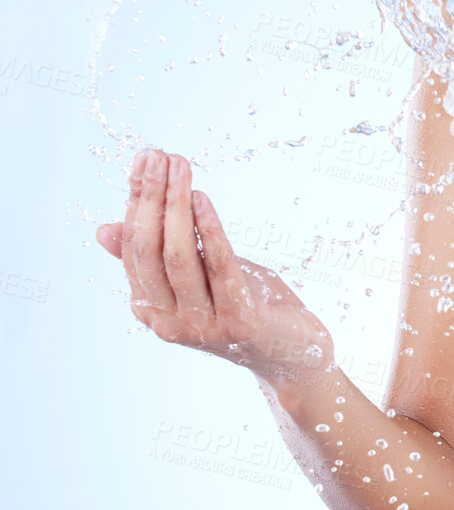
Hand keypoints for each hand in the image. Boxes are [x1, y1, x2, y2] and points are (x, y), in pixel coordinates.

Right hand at [96, 148, 334, 387]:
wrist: (293, 354)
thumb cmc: (245, 306)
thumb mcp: (199, 276)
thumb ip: (160, 255)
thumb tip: (105, 228)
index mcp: (150, 308)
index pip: (132, 247)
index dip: (136, 201)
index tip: (145, 159)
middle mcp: (167, 320)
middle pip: (148, 249)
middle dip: (149, 197)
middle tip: (156, 155)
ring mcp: (201, 324)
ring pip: (178, 257)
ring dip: (176, 206)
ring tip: (179, 167)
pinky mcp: (237, 321)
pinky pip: (219, 268)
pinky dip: (209, 230)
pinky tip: (203, 199)